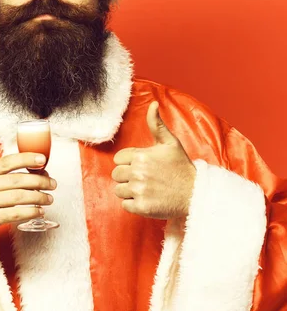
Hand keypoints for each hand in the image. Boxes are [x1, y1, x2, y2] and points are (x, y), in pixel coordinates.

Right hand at [0, 153, 56, 269]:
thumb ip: (9, 180)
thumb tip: (41, 173)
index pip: (6, 162)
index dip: (26, 159)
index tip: (43, 160)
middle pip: (15, 180)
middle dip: (38, 181)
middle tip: (52, 184)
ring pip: (17, 197)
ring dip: (38, 197)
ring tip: (49, 199)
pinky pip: (14, 214)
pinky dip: (30, 212)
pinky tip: (39, 212)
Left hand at [112, 101, 195, 218]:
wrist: (195, 193)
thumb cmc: (181, 167)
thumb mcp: (171, 143)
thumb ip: (157, 124)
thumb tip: (153, 104)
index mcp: (142, 156)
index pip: (118, 159)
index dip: (129, 163)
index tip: (143, 167)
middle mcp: (138, 172)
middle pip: (116, 174)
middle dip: (127, 177)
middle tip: (145, 179)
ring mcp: (139, 190)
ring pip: (118, 190)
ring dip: (129, 191)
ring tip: (147, 189)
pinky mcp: (141, 207)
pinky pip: (125, 205)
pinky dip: (134, 205)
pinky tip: (147, 200)